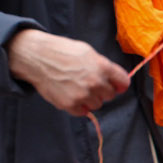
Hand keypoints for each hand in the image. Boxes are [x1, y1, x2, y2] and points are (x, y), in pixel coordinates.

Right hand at [6, 29, 129, 115]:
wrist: (38, 58)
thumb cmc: (62, 51)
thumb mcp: (88, 52)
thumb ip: (104, 66)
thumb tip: (116, 81)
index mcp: (102, 67)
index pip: (123, 82)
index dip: (120, 84)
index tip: (117, 85)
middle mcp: (95, 82)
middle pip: (110, 95)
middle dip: (103, 90)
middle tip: (90, 82)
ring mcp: (82, 95)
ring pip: (97, 104)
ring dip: (91, 98)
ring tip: (78, 87)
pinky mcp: (70, 104)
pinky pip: (83, 111)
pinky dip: (79, 106)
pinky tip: (71, 95)